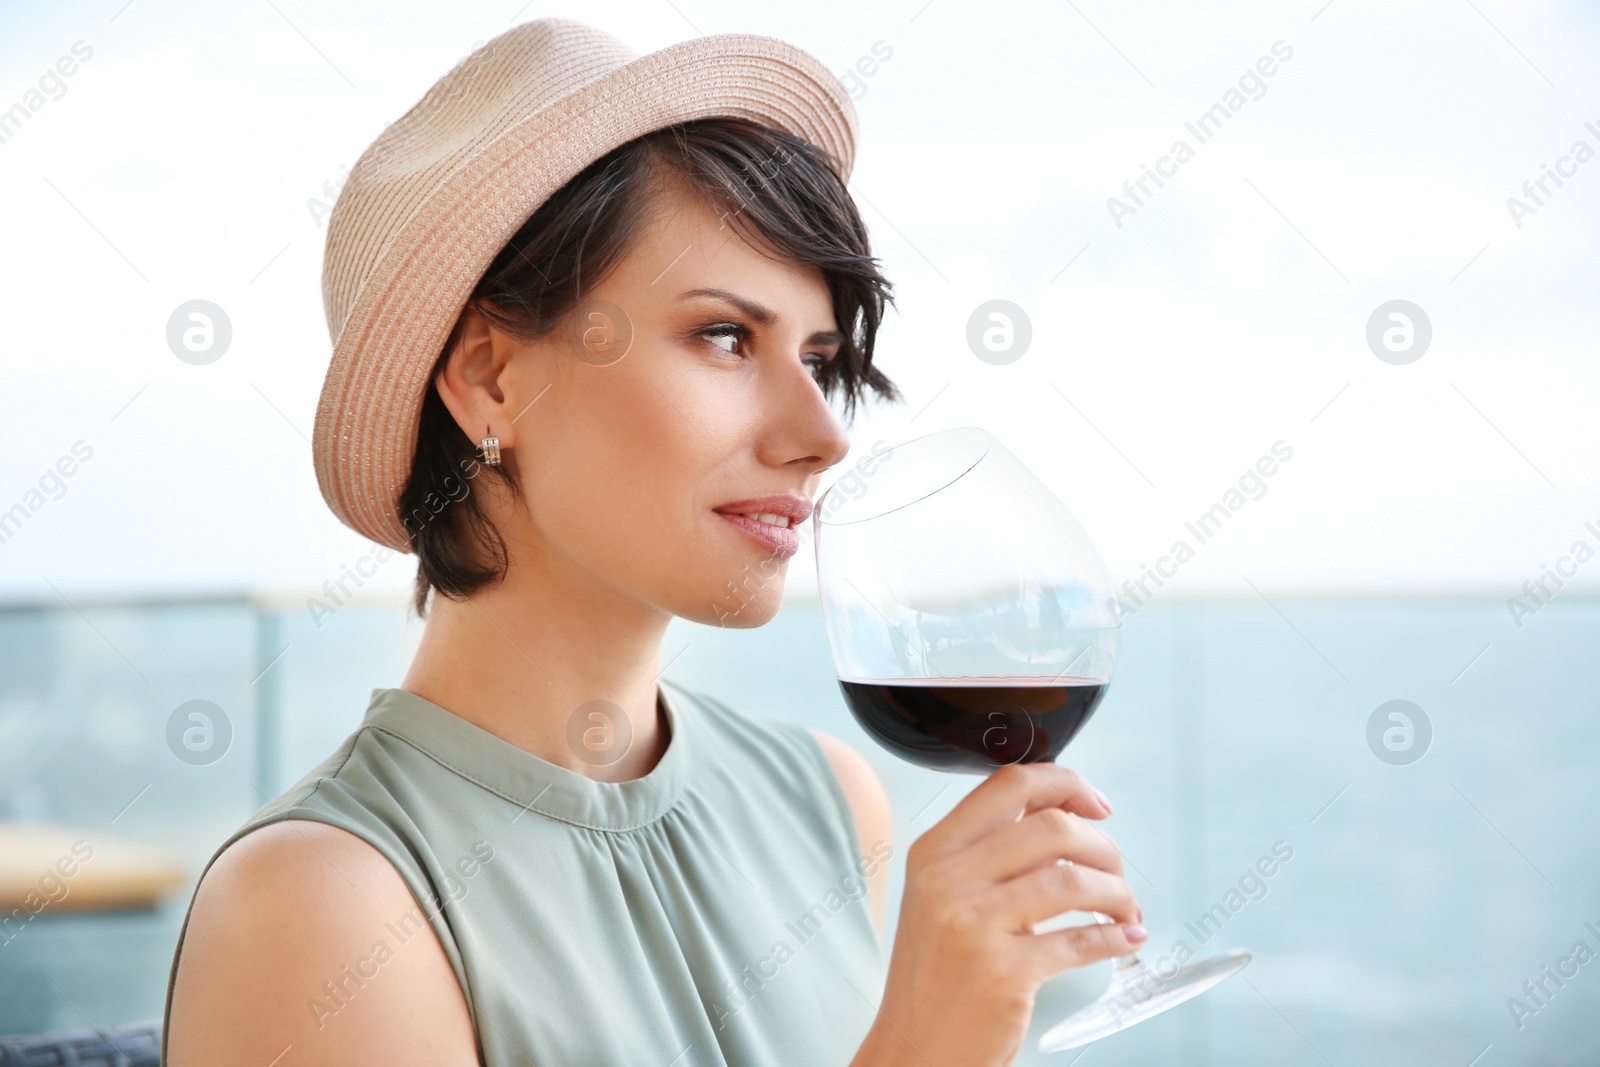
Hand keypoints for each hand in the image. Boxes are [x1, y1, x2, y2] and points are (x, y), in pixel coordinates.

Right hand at [852, 763, 1142, 1066]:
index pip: (1011, 785)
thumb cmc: (934, 977)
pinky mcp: (1004, 973)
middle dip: (1104, 847)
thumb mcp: (940, 898)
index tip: (1096, 804)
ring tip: (1125, 910)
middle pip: (1053, 827)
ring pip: (1074, 880)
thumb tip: (1063, 821)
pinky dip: (1114, 938)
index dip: (1067, 784)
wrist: (915, 1048)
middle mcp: (949, 880)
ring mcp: (974, 925)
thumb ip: (987, 854)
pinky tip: (1122, 940)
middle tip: (1115, 871)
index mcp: (935, 851)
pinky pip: (1080, 941)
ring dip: (1118, 893)